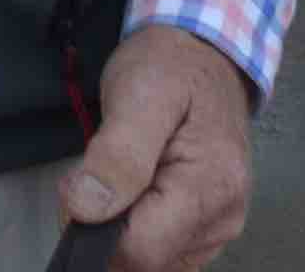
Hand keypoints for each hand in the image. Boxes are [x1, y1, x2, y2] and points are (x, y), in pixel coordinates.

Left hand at [63, 24, 253, 269]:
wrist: (203, 53)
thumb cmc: (171, 67)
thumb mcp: (138, 94)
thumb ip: (116, 155)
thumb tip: (86, 210)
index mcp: (211, 186)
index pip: (141, 249)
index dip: (95, 228)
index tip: (81, 185)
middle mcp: (224, 217)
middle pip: (147, 261)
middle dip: (108, 229)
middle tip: (97, 175)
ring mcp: (220, 227)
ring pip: (154, 261)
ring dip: (122, 231)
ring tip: (120, 178)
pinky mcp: (210, 228)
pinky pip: (165, 253)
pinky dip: (139, 231)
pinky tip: (134, 195)